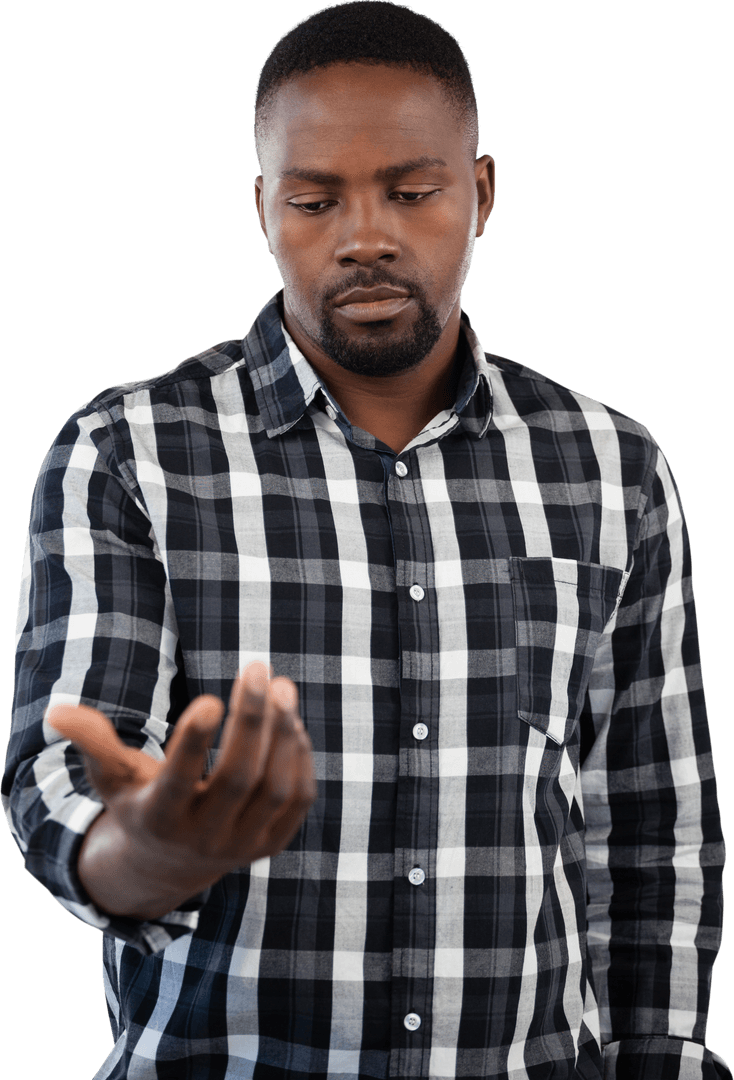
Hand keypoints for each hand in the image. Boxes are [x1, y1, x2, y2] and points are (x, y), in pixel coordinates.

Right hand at [46, 663, 315, 916]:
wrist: (171, 866)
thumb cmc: (139, 802)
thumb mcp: (113, 777)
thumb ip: (94, 742)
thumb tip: (57, 711)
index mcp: (159, 819)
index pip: (179, 782)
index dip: (194, 741)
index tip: (210, 698)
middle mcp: (203, 838)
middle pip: (237, 777)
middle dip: (251, 719)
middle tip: (256, 667)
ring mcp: (243, 844)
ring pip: (274, 787)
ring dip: (282, 732)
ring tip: (281, 686)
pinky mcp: (273, 843)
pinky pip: (297, 799)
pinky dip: (298, 757)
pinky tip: (291, 720)